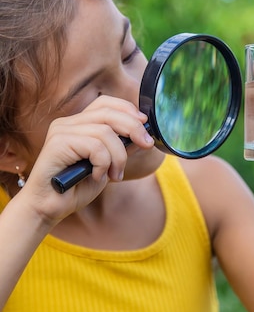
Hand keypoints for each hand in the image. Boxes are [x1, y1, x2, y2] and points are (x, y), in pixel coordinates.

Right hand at [19, 95, 153, 224]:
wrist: (49, 209)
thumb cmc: (75, 189)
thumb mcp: (105, 164)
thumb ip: (118, 147)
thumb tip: (141, 134)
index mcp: (78, 124)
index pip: (105, 103)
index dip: (127, 109)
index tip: (144, 124)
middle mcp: (68, 123)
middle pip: (108, 112)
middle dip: (133, 127)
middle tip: (146, 145)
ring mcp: (61, 131)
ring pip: (105, 131)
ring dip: (118, 156)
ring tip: (115, 174)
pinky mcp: (58, 143)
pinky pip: (95, 146)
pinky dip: (103, 163)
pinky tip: (97, 176)